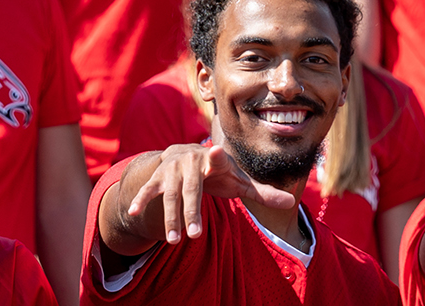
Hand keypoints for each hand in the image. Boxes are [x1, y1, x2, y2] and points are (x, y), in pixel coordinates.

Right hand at [127, 144, 295, 243]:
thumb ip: (262, 192)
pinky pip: (148, 190)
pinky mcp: (157, 177)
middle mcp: (192, 162)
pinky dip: (141, 200)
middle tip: (194, 236)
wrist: (184, 153)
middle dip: (191, 212)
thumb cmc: (218, 172)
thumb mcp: (238, 180)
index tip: (217, 152)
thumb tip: (291, 204)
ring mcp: (172, 170)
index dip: (217, 157)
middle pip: (192, 190)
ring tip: (173, 241)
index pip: (218, 160)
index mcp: (215, 161)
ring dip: (171, 217)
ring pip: (171, 195)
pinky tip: (133, 215)